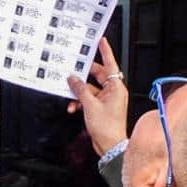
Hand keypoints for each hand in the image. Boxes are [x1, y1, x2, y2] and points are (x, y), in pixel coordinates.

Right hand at [67, 38, 128, 155]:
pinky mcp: (101, 108)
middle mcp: (114, 92)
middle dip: (84, 75)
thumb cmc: (107, 127)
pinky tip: (73, 107)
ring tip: (70, 94)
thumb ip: (80, 89)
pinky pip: (89, 99)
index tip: (101, 41)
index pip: (111, 65)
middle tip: (75, 66)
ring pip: (91, 89)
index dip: (106, 52)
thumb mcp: (90, 105)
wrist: (109, 146)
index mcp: (116, 88)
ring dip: (79, 93)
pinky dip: (80, 102)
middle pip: (98, 76)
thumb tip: (73, 78)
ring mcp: (107, 100)